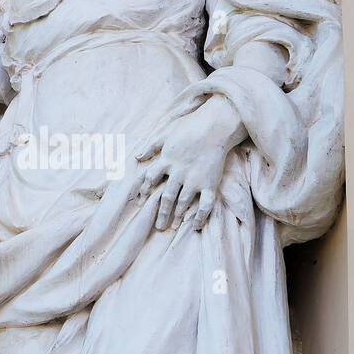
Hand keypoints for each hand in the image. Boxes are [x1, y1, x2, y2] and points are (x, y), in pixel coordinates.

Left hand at [135, 96, 244, 231]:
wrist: (215, 127)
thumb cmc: (190, 126)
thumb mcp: (166, 132)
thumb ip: (151, 145)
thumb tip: (138, 156)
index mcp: (166, 160)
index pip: (150, 178)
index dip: (144, 190)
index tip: (141, 202)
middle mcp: (178, 173)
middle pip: (166, 197)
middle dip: (161, 213)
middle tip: (158, 226)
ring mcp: (194, 180)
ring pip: (183, 202)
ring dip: (177, 216)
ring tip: (173, 227)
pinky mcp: (209, 183)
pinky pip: (204, 204)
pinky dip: (201, 217)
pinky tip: (196, 226)